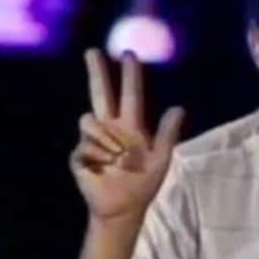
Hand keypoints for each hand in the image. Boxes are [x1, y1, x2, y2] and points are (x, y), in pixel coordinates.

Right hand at [69, 48, 183, 222]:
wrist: (124, 207)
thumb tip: (179, 107)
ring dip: (105, 140)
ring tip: (118, 159)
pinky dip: (99, 157)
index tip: (129, 54)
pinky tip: (104, 168)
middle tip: (92, 51)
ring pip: (89, 121)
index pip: (130, 95)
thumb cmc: (144, 183)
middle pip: (100, 94)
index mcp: (132, 126)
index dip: (130, 75)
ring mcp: (93, 140)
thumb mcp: (162, 159)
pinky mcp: (79, 155)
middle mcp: (111, 128)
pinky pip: (85, 146)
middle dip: (96, 72)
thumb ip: (168, 134)